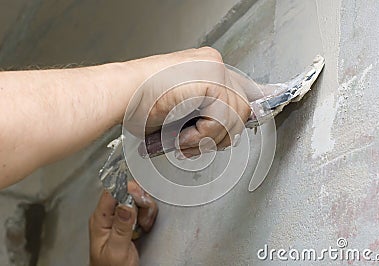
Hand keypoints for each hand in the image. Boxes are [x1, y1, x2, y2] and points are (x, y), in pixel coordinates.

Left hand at [89, 180, 157, 265]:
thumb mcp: (117, 250)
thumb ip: (121, 227)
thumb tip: (126, 204)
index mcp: (101, 219)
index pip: (112, 191)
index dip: (128, 189)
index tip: (139, 198)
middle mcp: (109, 215)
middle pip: (127, 192)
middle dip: (141, 202)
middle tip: (143, 219)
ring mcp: (119, 217)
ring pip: (137, 199)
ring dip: (146, 210)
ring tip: (143, 225)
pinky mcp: (129, 221)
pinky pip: (141, 208)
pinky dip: (148, 215)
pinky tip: (145, 226)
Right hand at [125, 47, 251, 157]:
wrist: (122, 94)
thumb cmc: (140, 102)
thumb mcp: (179, 107)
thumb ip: (203, 113)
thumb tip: (223, 133)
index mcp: (207, 68)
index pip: (236, 97)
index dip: (231, 122)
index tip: (222, 137)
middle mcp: (214, 64)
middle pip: (242, 108)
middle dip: (222, 135)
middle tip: (196, 145)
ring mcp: (215, 69)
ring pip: (234, 117)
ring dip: (207, 139)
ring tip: (182, 142)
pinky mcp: (212, 79)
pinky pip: (221, 120)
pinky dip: (201, 136)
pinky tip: (181, 136)